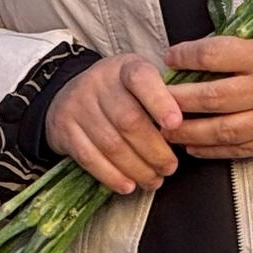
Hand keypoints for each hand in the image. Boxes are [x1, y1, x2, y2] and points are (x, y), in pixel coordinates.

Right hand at [46, 53, 183, 194]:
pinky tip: (128, 185)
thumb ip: (163, 99)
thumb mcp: (140, 83)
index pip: (141, 79)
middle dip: (154, 150)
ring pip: (111, 144)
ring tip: (154, 180)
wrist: (70, 93)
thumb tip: (189, 131)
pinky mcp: (63, 128)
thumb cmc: (119, 93)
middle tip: (170, 167)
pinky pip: (89, 157)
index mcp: (124, 67)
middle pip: (129, 120)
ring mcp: (78, 105)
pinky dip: (111, 175)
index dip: (160, 102)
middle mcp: (98, 82)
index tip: (176, 124)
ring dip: (137, 168)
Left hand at [163, 32, 252, 158]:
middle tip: (152, 99)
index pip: (214, 55)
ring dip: (189, 131)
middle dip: (176, 100)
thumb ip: (246, 39)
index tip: (168, 56)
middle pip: (211, 97)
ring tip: (164, 129)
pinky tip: (193, 147)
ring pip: (222, 129)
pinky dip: (213, 150)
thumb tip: (202, 42)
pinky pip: (240, 149)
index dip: (186, 55)